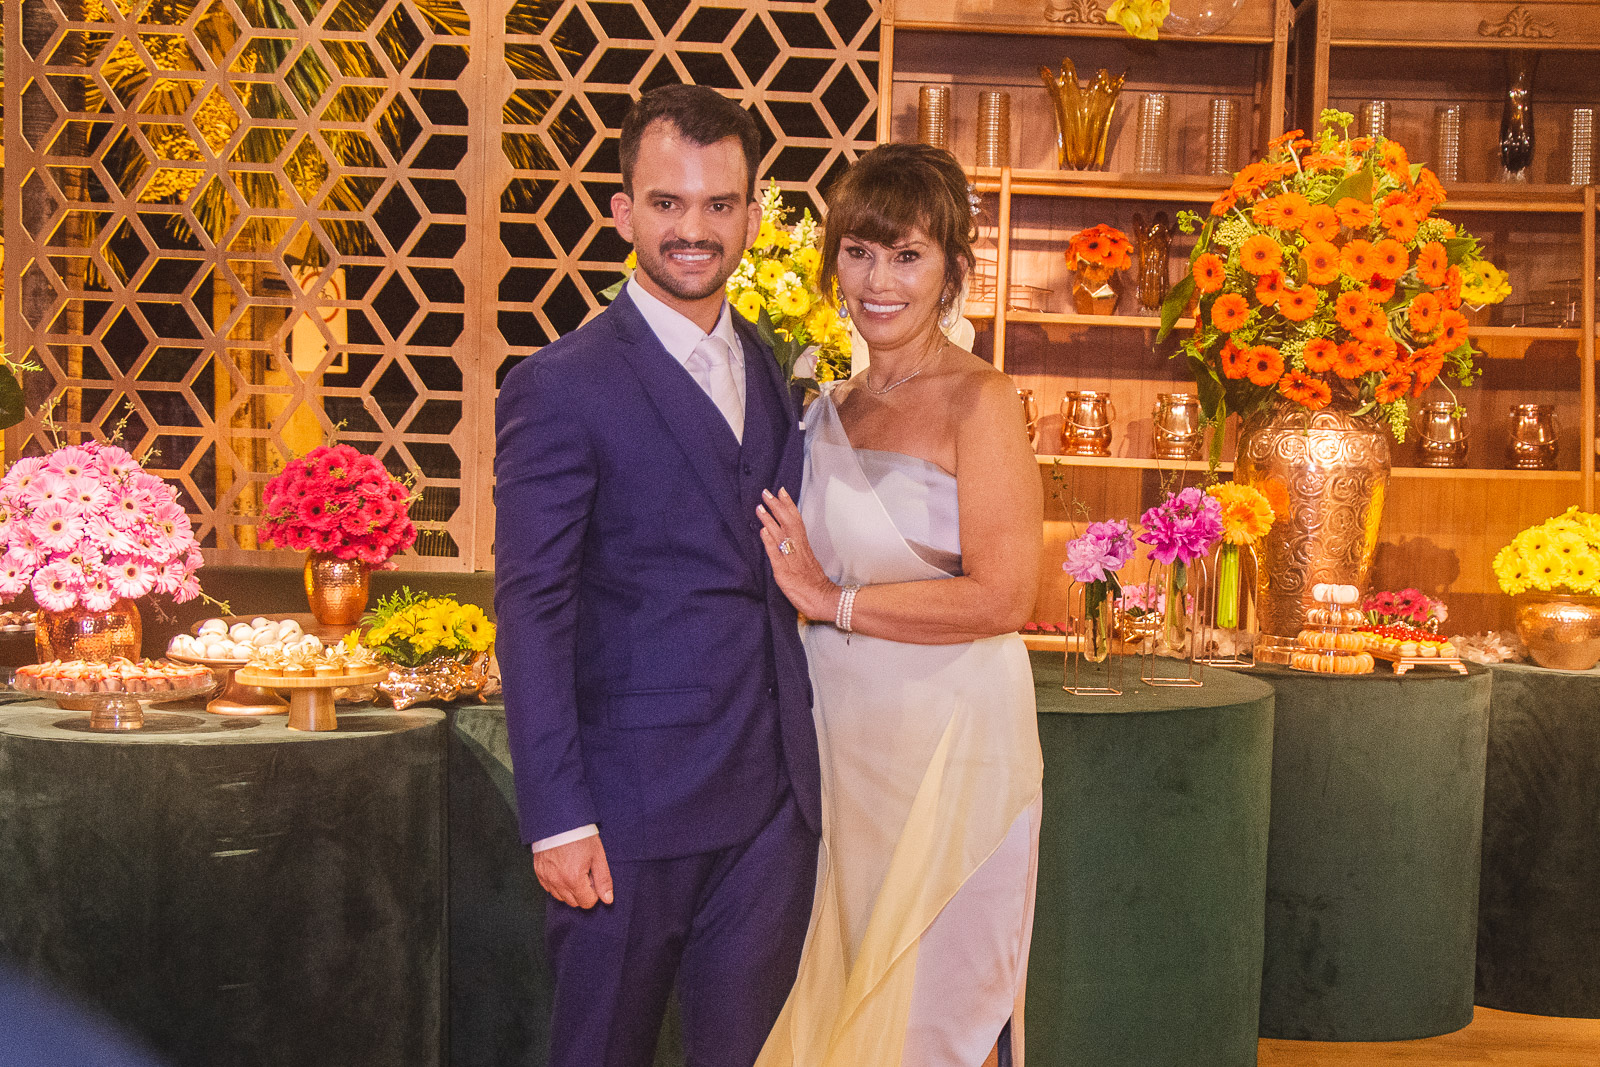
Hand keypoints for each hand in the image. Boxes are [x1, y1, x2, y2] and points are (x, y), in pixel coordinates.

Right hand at [532, 834, 613, 908]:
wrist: (559, 821)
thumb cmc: (580, 836)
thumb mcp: (598, 856)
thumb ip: (603, 880)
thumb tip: (608, 900)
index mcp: (574, 879)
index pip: (587, 902)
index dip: (594, 892)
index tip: (594, 878)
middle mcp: (558, 882)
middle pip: (574, 902)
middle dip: (583, 892)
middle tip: (585, 872)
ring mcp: (546, 878)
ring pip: (561, 898)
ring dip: (570, 890)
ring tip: (574, 870)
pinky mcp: (539, 873)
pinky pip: (549, 889)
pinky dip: (558, 884)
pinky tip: (563, 870)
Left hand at [757, 488, 837, 621]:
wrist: (823, 601)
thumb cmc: (813, 583)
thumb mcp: (806, 561)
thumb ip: (796, 548)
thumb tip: (781, 534)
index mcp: (804, 546)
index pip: (796, 520)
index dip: (788, 505)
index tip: (780, 490)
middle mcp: (798, 550)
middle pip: (788, 523)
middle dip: (777, 506)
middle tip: (766, 492)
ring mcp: (791, 561)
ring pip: (781, 535)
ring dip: (770, 520)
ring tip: (760, 507)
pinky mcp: (784, 573)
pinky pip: (776, 555)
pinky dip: (770, 542)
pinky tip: (763, 531)